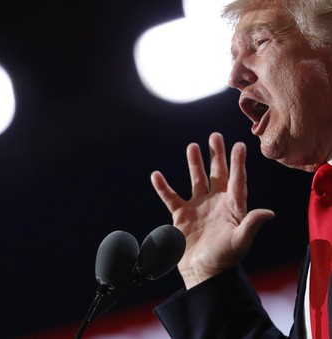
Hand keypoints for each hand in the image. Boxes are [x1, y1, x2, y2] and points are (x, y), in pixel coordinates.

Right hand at [151, 132, 274, 288]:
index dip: (238, 163)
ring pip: (196, 180)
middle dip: (216, 155)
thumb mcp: (240, 241)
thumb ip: (251, 224)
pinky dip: (163, 187)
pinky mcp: (181, 214)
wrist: (202, 272)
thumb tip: (268, 212)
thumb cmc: (224, 259)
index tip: (240, 145)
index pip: (237, 180)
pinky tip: (156, 175)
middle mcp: (216, 203)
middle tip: (215, 136)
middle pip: (217, 174)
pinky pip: (170, 196)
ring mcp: (198, 207)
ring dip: (195, 164)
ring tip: (192, 146)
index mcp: (233, 207)